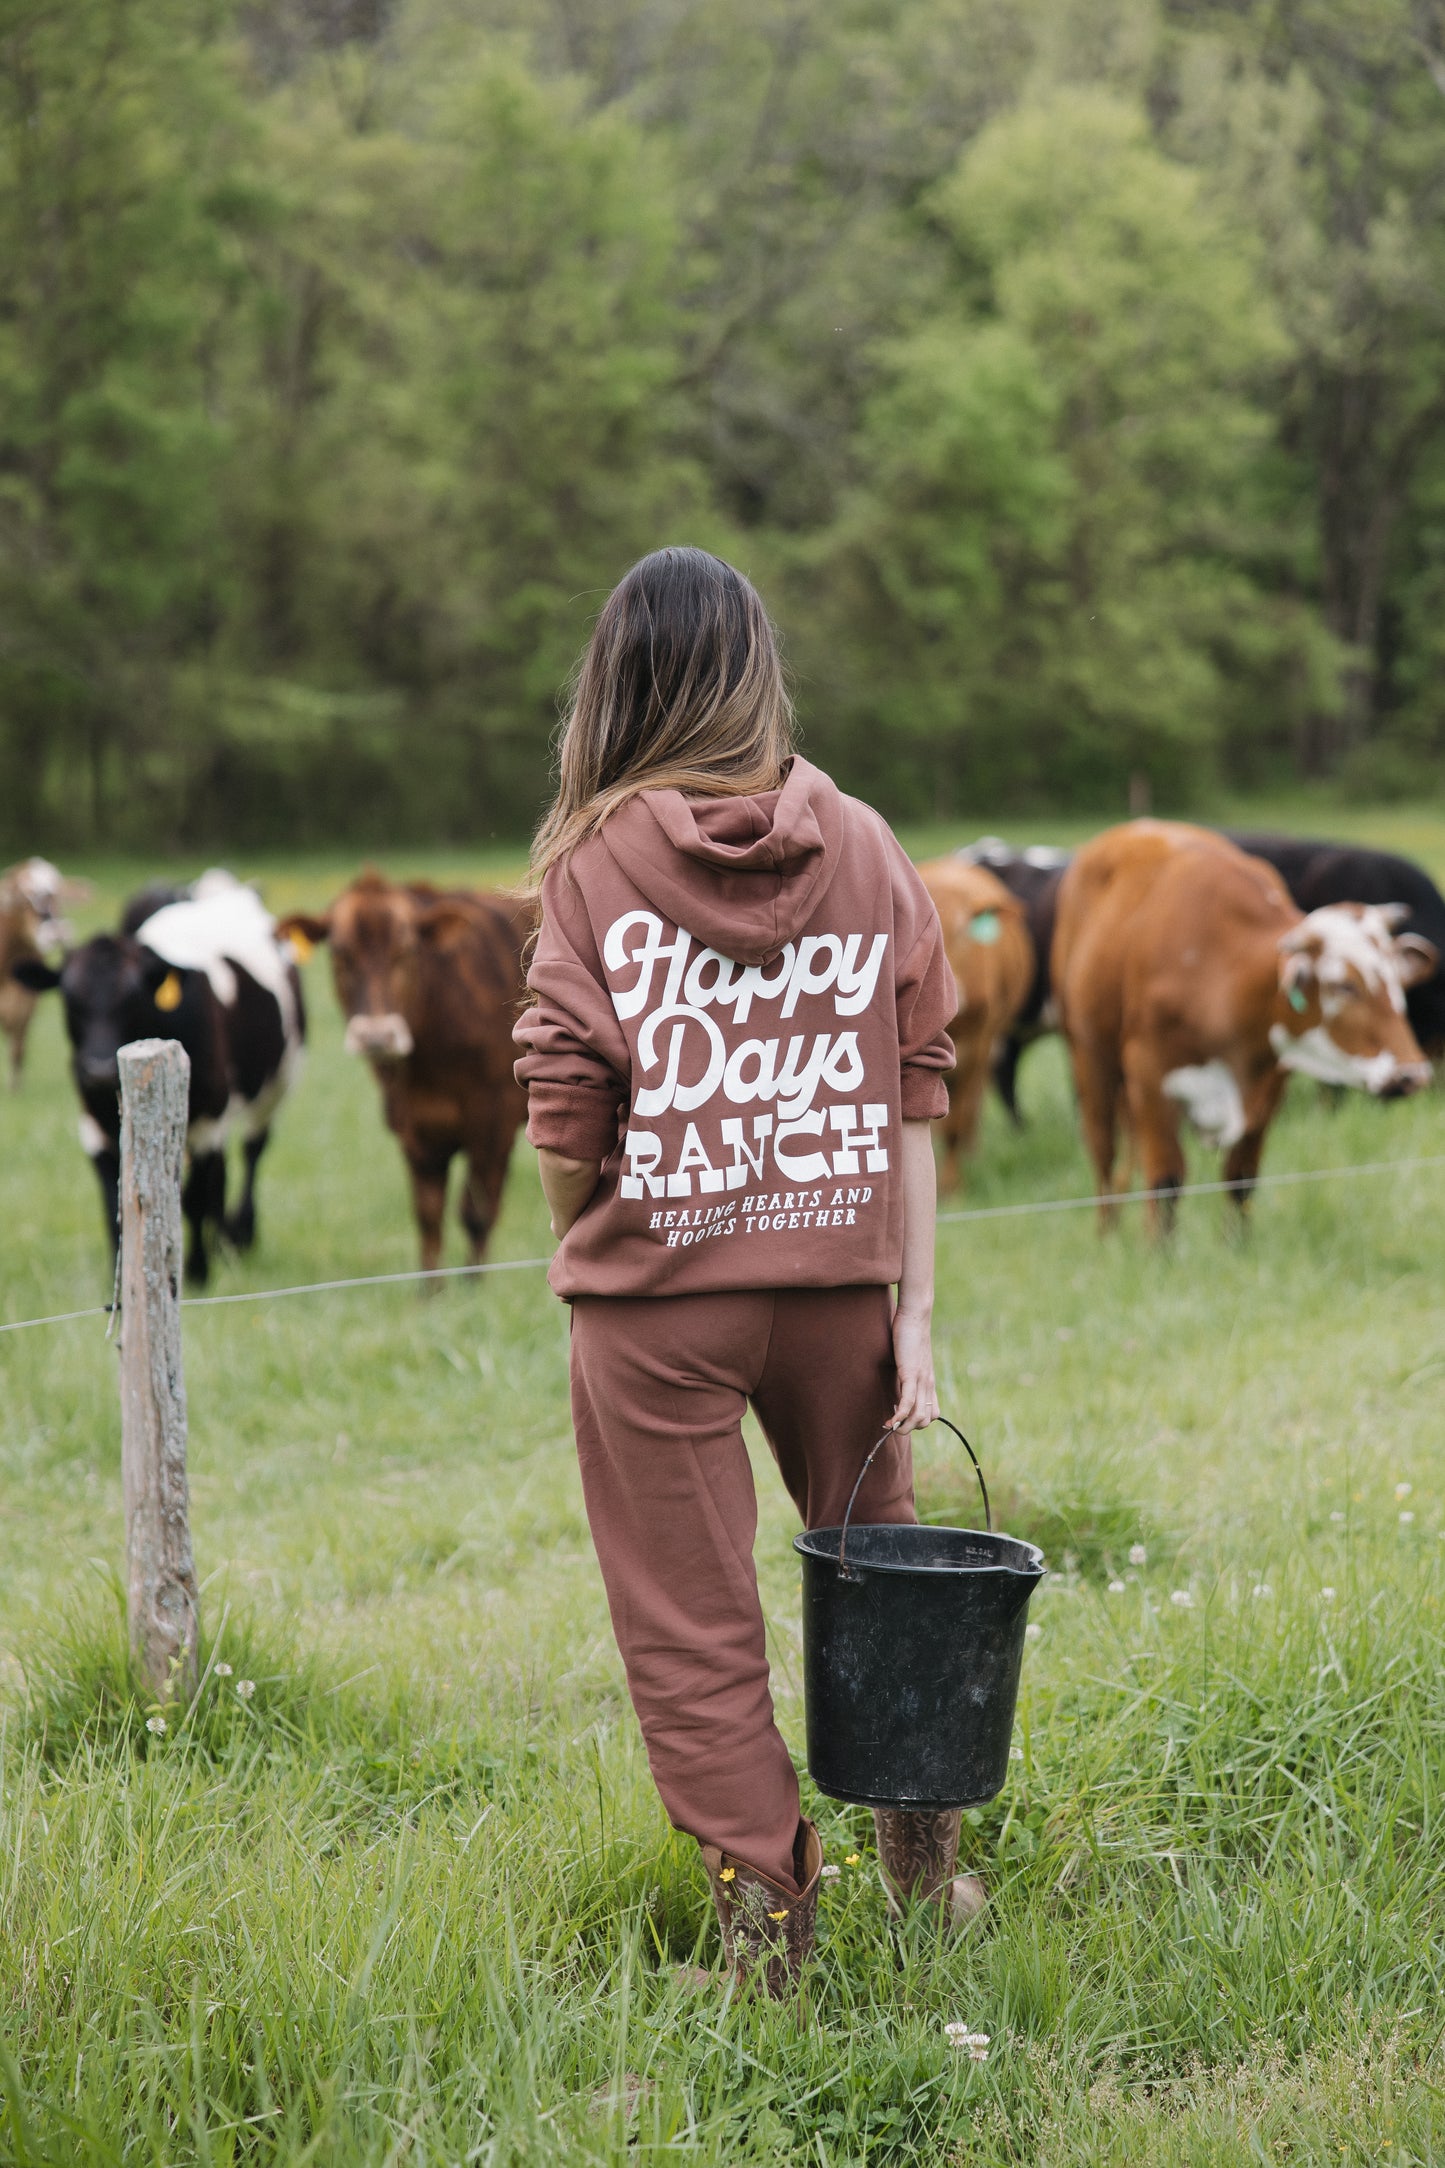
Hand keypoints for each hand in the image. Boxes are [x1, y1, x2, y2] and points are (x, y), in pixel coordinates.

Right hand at [891, 1304, 938, 1430]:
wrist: (915, 1315)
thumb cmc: (909, 1334)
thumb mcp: (910, 1359)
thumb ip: (907, 1374)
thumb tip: (897, 1385)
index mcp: (929, 1382)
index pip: (932, 1414)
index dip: (917, 1421)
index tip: (901, 1418)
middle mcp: (928, 1384)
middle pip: (926, 1420)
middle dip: (908, 1428)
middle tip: (891, 1423)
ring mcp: (921, 1380)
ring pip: (919, 1416)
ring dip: (903, 1427)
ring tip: (888, 1425)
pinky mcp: (911, 1373)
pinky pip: (908, 1401)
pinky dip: (900, 1415)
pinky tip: (890, 1420)